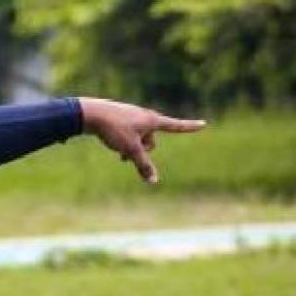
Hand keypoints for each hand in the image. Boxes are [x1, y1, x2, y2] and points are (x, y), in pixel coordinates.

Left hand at [79, 97, 204, 183]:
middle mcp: (145, 116)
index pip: (176, 126)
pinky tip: (112, 142)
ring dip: (131, 148)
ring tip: (117, 152)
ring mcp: (133, 116)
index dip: (190, 127)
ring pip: (139, 139)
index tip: (204, 124)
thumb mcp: (131, 150)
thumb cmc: (114, 129)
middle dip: (143, 151)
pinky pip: (129, 135)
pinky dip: (124, 142)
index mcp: (152, 120)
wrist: (91, 113)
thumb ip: (143, 165)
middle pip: (152, 140)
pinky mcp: (121, 118)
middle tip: (127, 154)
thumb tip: (153, 181)